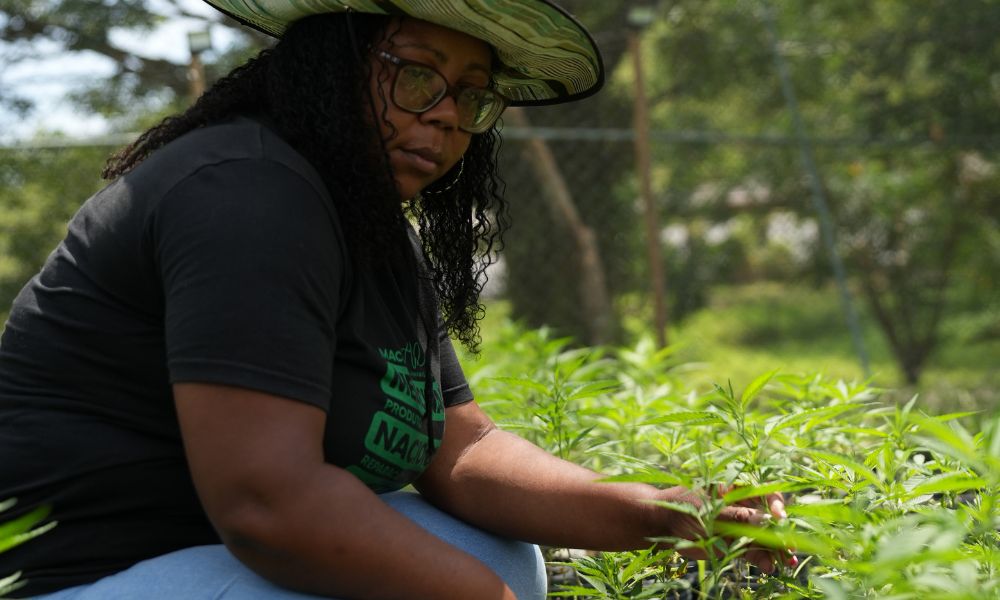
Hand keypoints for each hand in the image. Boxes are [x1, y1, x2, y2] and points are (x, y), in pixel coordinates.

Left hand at [655, 485, 786, 572]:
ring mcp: (740, 525)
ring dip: (776, 549)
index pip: (763, 493)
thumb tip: (768, 521)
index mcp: (736, 488)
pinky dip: (762, 558)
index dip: (776, 505)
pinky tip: (769, 567)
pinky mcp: (735, 543)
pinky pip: (754, 551)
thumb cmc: (682, 508)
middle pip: (769, 518)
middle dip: (781, 532)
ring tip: (786, 562)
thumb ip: (737, 518)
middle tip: (790, 547)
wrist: (663, 525)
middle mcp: (742, 506)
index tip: (779, 518)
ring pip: (764, 537)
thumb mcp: (709, 511)